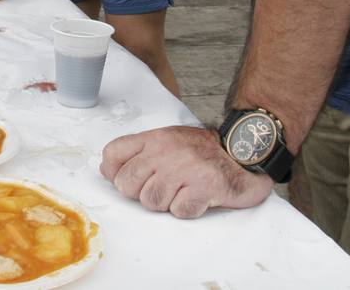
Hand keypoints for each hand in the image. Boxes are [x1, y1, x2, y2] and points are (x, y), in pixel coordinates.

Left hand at [100, 125, 272, 218]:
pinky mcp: (203, 188)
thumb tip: (105, 169)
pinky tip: (198, 197)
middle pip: (127, 184)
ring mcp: (184, 169)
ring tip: (182, 191)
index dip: (114, 172)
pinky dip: (188, 210)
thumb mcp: (166, 141)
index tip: (130, 179)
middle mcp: (165, 151)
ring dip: (166, 203)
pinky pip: (179, 211)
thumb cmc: (202, 151)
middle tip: (164, 187)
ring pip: (150, 201)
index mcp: (154, 138)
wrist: (244, 152)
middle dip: (141, 193)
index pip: (113, 153)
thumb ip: (136, 153)